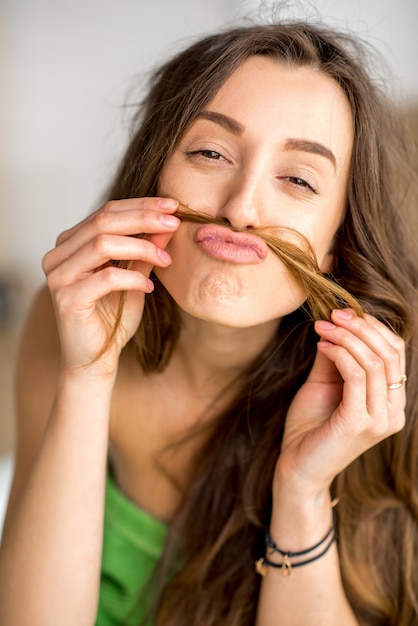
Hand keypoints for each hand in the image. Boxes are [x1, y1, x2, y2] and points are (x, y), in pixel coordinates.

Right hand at [42, 197, 179, 375]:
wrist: (95, 360)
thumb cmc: (112, 318)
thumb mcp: (134, 278)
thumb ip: (145, 252)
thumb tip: (166, 224)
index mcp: (70, 244)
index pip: (106, 212)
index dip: (140, 206)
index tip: (172, 205)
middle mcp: (58, 255)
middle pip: (103, 221)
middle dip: (143, 218)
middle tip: (173, 223)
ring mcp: (58, 276)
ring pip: (102, 244)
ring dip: (141, 247)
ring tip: (165, 260)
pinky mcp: (66, 298)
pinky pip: (106, 277)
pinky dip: (133, 279)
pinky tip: (149, 288)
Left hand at [275, 309, 405, 498]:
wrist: (296, 467)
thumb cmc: (310, 427)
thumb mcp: (325, 384)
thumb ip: (336, 357)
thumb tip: (335, 323)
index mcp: (391, 401)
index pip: (396, 352)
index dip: (372, 326)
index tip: (342, 312)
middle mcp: (393, 411)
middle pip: (390, 353)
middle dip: (360, 326)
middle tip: (332, 315)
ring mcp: (380, 420)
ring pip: (375, 361)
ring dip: (346, 337)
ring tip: (322, 328)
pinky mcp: (360, 424)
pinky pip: (357, 376)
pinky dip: (338, 353)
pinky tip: (320, 346)